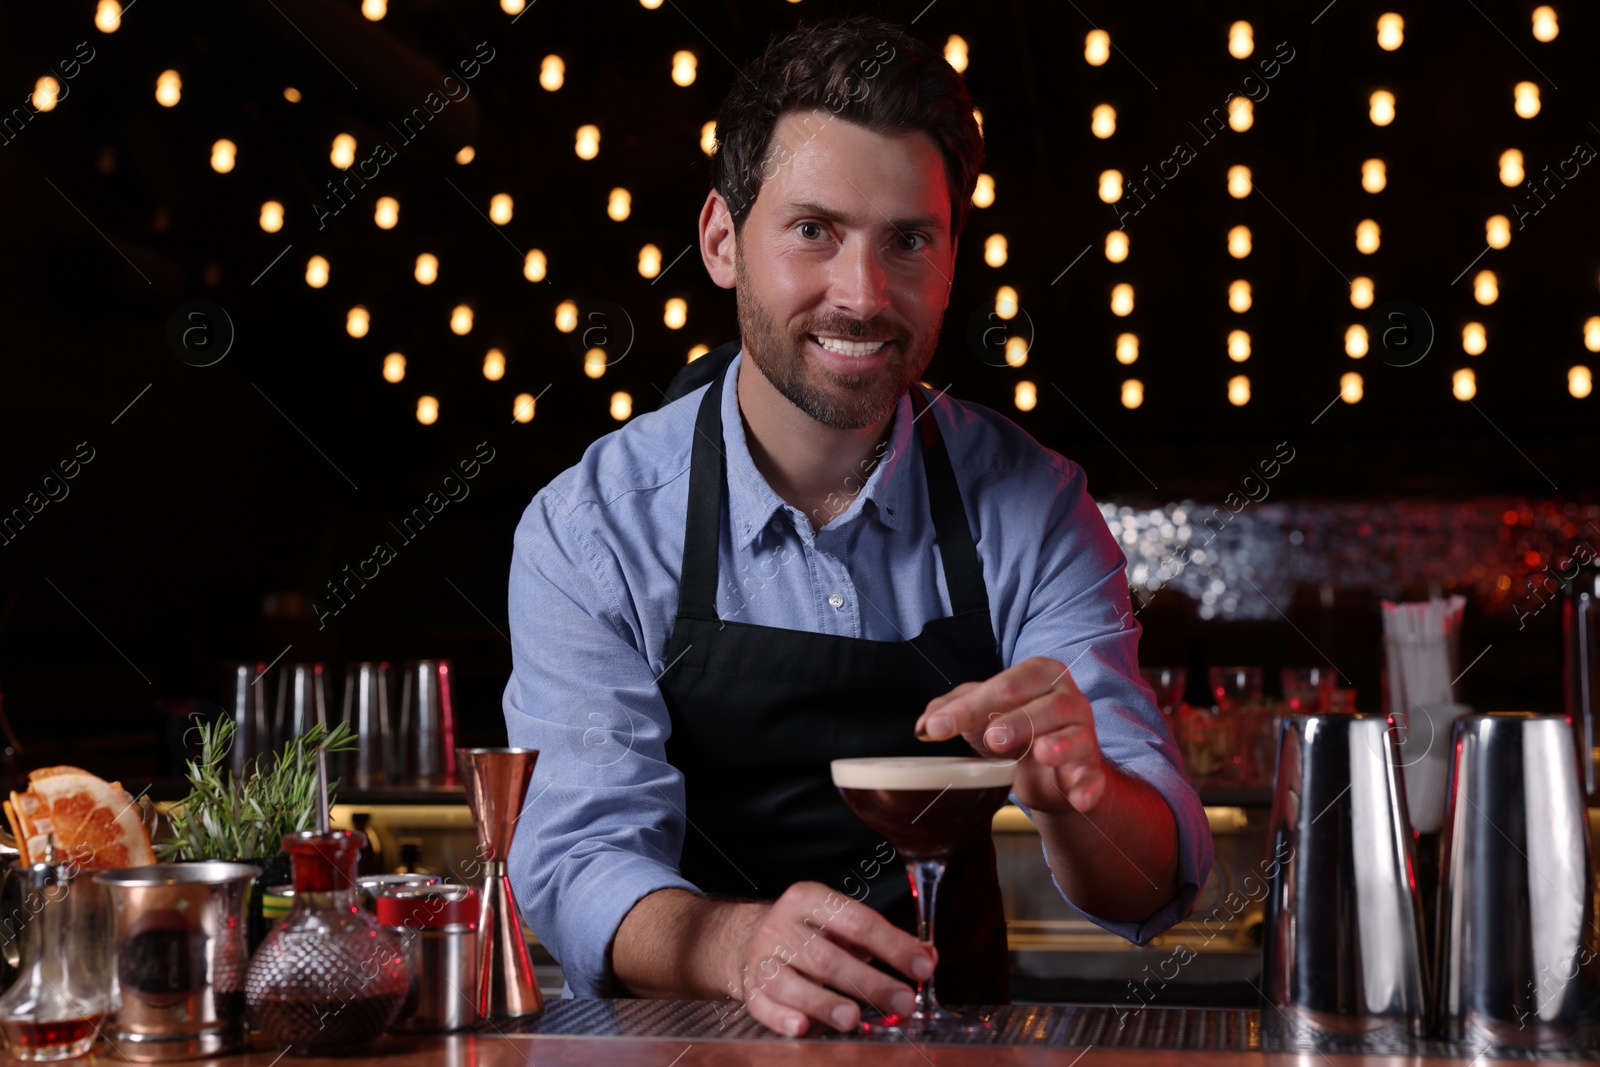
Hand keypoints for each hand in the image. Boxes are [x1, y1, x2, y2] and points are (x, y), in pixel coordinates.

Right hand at [728, 881, 934, 1036]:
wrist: (745, 937)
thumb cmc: (807, 933)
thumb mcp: (841, 924)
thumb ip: (884, 940)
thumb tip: (927, 956)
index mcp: (810, 900)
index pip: (857, 921)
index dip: (892, 945)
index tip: (922, 967)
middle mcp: (783, 926)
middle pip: (827, 956)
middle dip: (868, 981)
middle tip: (902, 1001)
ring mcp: (762, 957)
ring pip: (791, 981)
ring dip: (824, 1001)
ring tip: (853, 1018)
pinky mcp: (748, 987)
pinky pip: (763, 1005)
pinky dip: (782, 1017)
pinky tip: (802, 1027)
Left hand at [914, 656, 1106, 814]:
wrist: (1051, 772)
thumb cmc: (1016, 730)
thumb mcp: (982, 715)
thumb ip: (952, 710)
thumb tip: (925, 723)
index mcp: (1039, 675)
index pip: (1006, 685)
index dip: (970, 705)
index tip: (937, 728)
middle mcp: (1068, 698)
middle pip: (1046, 706)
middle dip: (1019, 721)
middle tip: (992, 738)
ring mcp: (1084, 733)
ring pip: (1076, 736)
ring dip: (1059, 745)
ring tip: (1041, 753)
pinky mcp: (1092, 768)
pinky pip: (1093, 777)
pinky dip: (1087, 787)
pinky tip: (1077, 797)